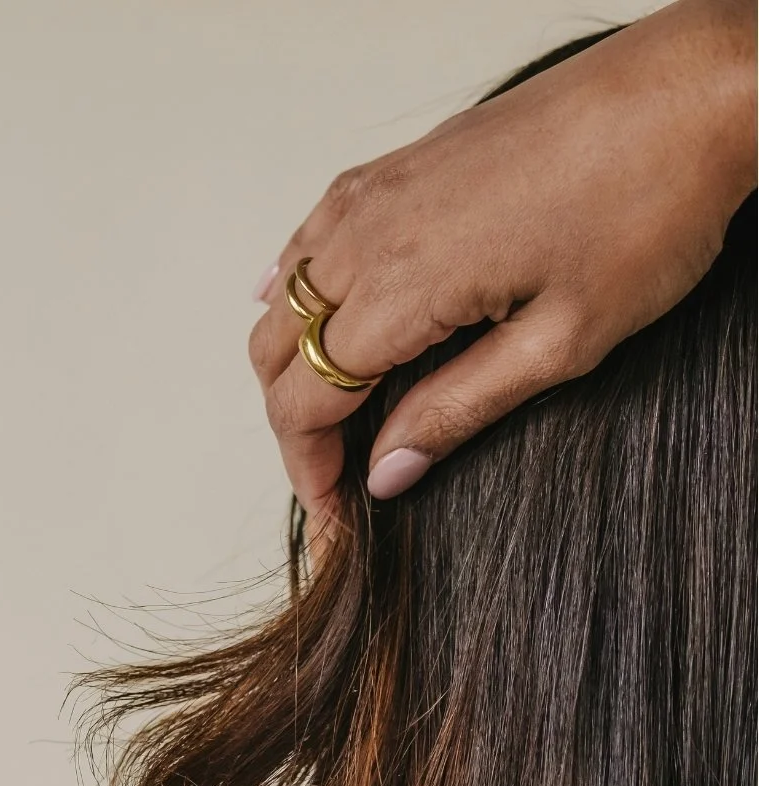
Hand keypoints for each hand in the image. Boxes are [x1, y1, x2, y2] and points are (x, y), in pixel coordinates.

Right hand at [248, 0, 756, 513]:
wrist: (687, 95)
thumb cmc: (645, 206)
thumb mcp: (561, 343)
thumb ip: (457, 410)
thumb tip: (388, 471)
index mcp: (402, 284)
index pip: (304, 400)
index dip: (309, 470)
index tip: (335, 513)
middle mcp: (370, 230)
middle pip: (277, 351)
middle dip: (295, 425)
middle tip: (337, 476)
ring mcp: (378, 190)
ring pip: (285, 296)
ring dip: (294, 362)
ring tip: (339, 413)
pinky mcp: (397, 166)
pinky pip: (310, 238)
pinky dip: (298, 293)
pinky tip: (317, 319)